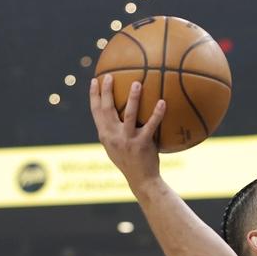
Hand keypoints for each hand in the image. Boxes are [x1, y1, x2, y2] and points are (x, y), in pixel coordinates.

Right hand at [90, 74, 165, 189]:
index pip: (95, 111)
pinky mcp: (142, 144)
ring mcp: (127, 140)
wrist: (141, 179)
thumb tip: (117, 112)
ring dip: (133, 98)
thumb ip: (113, 131)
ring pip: (129, 115)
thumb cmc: (130, 161)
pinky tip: (162, 102)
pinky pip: (151, 125)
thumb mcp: (116, 146)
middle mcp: (113, 136)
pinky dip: (157, 113)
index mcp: (105, 135)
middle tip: (109, 75)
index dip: (94, 95)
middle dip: (106, 91)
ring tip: (137, 83)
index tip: (94, 80)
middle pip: (107, 109)